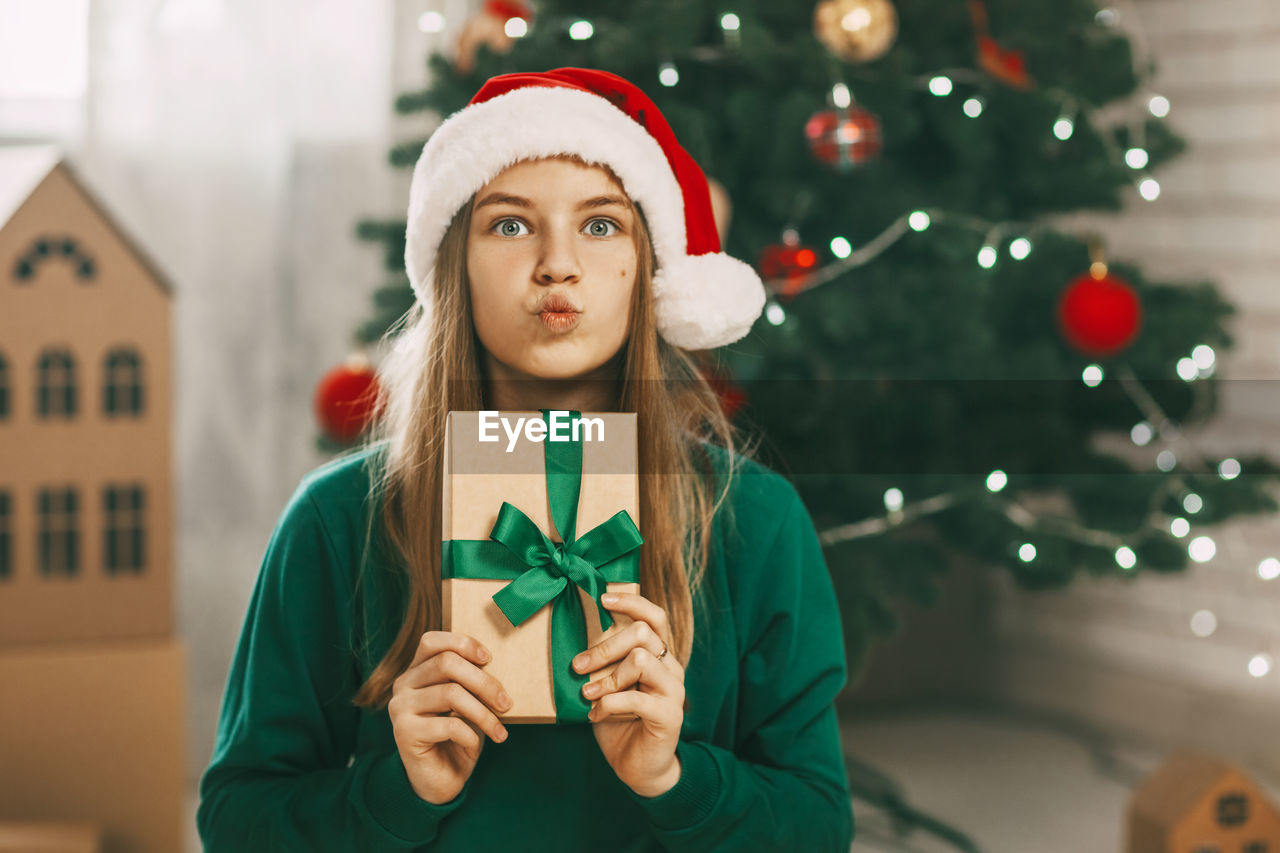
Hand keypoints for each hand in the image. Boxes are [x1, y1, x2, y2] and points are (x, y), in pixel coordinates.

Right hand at [388, 631, 512, 804]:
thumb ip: (470, 681)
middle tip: (506, 703)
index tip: (489, 659)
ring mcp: (400, 708)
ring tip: (499, 729)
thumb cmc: (458, 736)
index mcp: (416, 671)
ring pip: (450, 693)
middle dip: (484, 682)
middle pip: (446, 663)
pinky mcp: (404, 733)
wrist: (440, 781)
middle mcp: (403, 685)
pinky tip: (475, 744)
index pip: (431, 641)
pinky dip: (470, 734)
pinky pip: (448, 724)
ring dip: (483, 713)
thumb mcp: (467, 703)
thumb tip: (498, 664)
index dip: (462, 643)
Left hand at [573, 592, 684, 797]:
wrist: (638, 767)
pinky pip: (636, 698)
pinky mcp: (670, 715)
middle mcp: (671, 667)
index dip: (631, 603)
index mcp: (658, 655)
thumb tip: (575, 630)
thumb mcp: (607, 683)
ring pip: (641, 660)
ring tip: (588, 694)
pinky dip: (609, 704)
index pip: (654, 616)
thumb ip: (604, 660)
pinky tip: (596, 714)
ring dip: (607, 677)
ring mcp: (673, 690)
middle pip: (643, 634)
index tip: (602, 598)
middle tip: (577, 665)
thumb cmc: (619, 721)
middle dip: (604, 647)